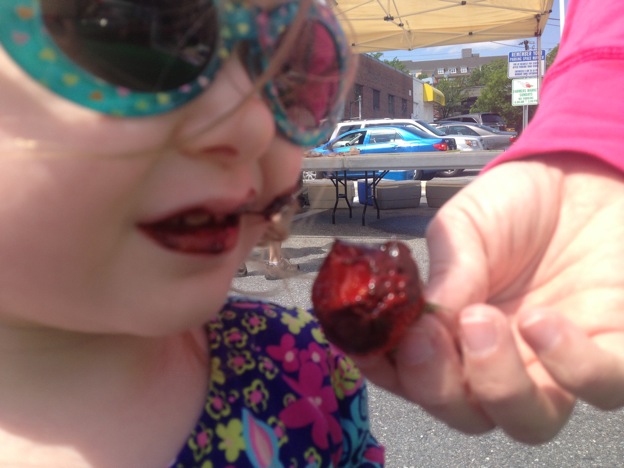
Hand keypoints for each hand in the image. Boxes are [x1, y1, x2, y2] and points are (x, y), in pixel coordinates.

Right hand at [355, 154, 623, 442]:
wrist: (579, 175)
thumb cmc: (513, 203)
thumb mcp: (463, 227)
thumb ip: (446, 273)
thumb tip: (424, 321)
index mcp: (453, 333)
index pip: (411, 375)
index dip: (387, 371)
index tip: (373, 345)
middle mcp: (498, 359)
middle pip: (466, 414)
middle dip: (438, 386)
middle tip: (428, 337)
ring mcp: (554, 363)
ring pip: (528, 423)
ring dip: (497, 385)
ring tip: (482, 320)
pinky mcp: (611, 348)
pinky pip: (599, 388)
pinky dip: (569, 367)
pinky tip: (541, 320)